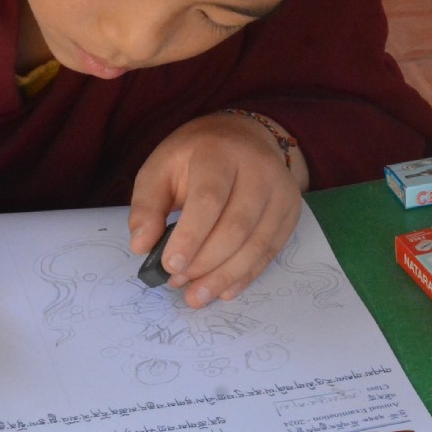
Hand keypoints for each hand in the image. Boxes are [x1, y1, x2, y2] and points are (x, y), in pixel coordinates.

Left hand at [128, 111, 306, 308]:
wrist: (243, 137)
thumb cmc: (194, 157)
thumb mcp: (160, 168)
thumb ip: (147, 206)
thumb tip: (141, 246)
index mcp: (220, 152)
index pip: (209, 198)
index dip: (191, 236)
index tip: (170, 266)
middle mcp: (259, 169)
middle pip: (236, 226)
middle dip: (205, 262)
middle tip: (177, 282)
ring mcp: (281, 190)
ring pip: (256, 244)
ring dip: (224, 276)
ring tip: (196, 294)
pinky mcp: (290, 210)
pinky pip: (270, 251)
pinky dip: (246, 275)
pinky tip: (223, 290)